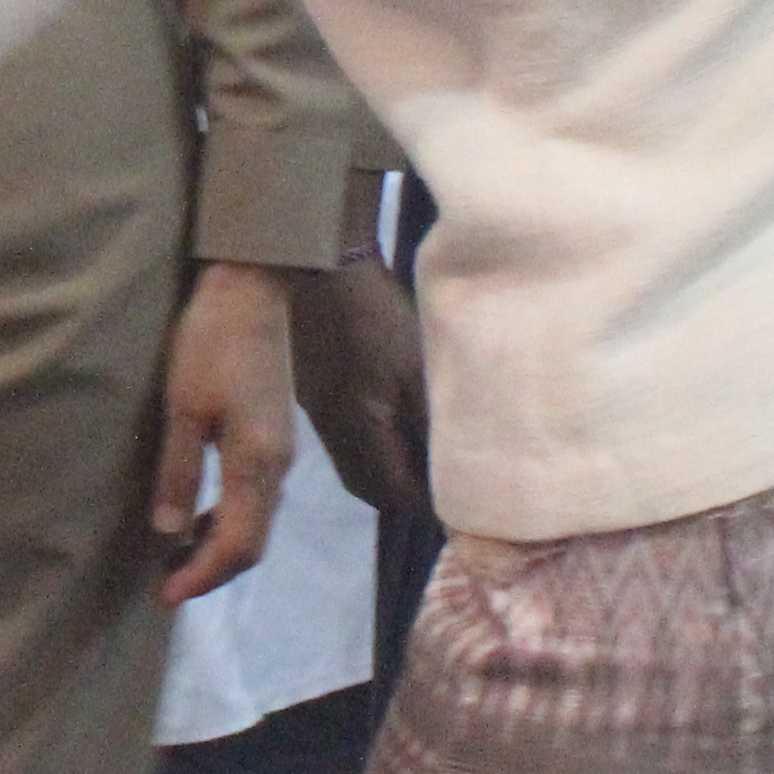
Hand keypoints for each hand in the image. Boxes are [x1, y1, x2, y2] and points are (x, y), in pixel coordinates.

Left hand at [152, 261, 298, 606]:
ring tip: (175, 556)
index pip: (239, 545)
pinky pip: (255, 497)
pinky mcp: (274, 435)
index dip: (204, 576)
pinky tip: (197, 515)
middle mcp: (279, 466)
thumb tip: (168, 532)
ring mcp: (281, 451)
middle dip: (212, 570)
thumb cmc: (210, 341)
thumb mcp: (182, 406)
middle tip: (166, 584)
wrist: (251, 289)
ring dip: (219, 546)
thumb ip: (179, 470)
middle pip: (253, 542)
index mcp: (258, 463)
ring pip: (256, 521)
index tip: (166, 595)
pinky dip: (227, 518)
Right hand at [279, 247, 432, 534]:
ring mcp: (317, 409)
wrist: (321, 268)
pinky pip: (343, 437)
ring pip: (354, 462)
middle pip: (368, 486)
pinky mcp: (313, 389)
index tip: (460, 505)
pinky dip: (371, 445)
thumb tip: (453, 475)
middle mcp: (331, 429)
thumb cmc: (377, 317)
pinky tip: (391, 425)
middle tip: (442, 489)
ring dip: (386, 470)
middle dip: (404, 496)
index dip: (428, 505)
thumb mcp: (417, 372)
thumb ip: (431, 428)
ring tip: (422, 460)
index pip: (394, 492)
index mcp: (357, 430)